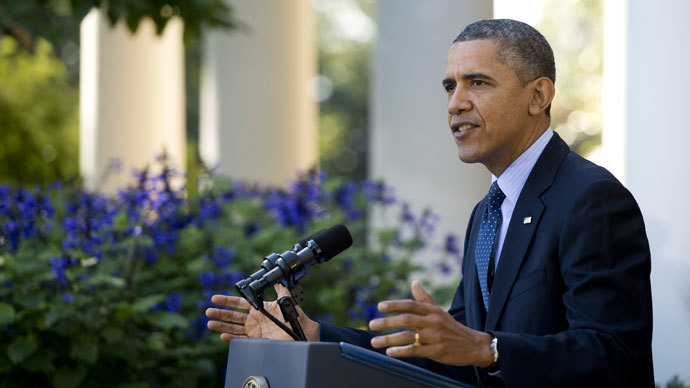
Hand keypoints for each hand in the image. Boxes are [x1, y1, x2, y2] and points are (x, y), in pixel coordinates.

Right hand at [205, 284, 319, 342]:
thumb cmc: (294, 316)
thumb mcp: (286, 299)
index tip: (215, 299)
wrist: (301, 332)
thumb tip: (277, 277)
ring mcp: (254, 330)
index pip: (239, 303)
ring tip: (210, 323)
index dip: (227, 301)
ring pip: (233, 327)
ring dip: (221, 325)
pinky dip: (231, 338)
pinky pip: (241, 340)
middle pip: (233, 315)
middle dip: (220, 313)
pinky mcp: (256, 340)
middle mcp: (254, 319)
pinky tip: (223, 335)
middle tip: (208, 311)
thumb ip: (280, 288)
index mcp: (258, 308)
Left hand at [368, 280, 492, 366]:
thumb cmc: (452, 327)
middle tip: (372, 324)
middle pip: (407, 320)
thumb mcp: (439, 311)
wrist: (473, 345)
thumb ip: (424, 299)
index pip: (410, 305)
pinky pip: (416, 350)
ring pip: (408, 337)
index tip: (380, 306)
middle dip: (387, 322)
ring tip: (375, 342)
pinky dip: (402, 352)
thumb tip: (414, 282)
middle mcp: (433, 322)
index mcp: (432, 311)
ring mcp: (435, 337)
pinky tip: (390, 353)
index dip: (394, 305)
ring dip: (389, 340)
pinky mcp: (436, 351)